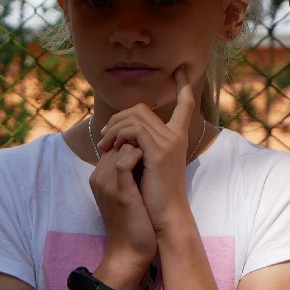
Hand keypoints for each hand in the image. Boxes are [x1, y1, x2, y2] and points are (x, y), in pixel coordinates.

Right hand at [89, 140, 157, 282]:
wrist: (130, 251)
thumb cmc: (134, 222)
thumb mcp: (127, 193)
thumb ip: (129, 174)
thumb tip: (143, 154)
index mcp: (99, 177)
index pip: (115, 144)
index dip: (134, 142)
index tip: (153, 150)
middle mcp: (99, 177)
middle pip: (117, 142)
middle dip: (138, 141)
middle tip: (157, 151)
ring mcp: (106, 183)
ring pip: (121, 146)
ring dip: (142, 147)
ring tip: (157, 158)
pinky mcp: (118, 190)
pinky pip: (125, 160)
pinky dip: (141, 157)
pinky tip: (154, 163)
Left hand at [96, 67, 200, 238]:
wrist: (165, 218)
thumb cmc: (153, 196)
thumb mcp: (148, 166)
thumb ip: (141, 147)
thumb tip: (121, 134)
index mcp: (177, 138)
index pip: (185, 104)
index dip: (183, 86)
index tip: (181, 70)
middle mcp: (176, 136)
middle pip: (142, 108)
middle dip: (118, 118)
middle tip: (104, 137)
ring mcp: (169, 142)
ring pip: (135, 116)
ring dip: (114, 127)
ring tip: (104, 145)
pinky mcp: (159, 151)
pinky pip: (134, 129)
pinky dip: (119, 134)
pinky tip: (112, 148)